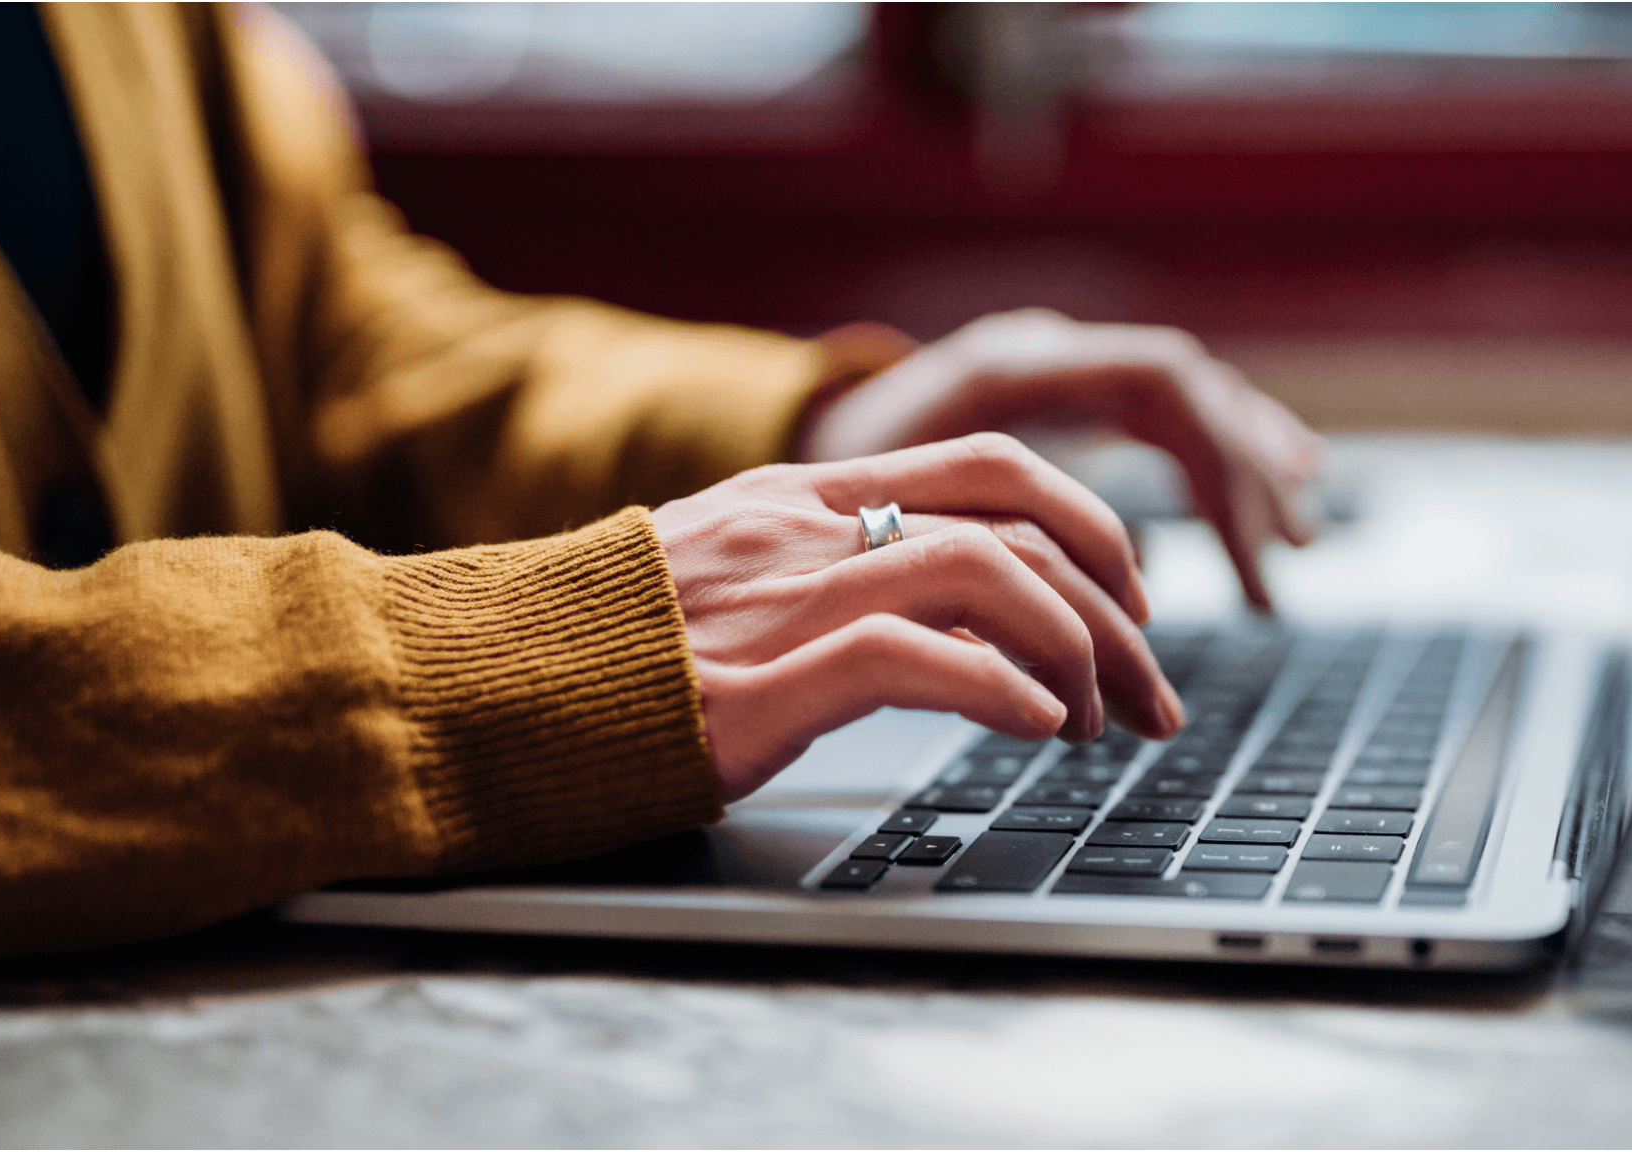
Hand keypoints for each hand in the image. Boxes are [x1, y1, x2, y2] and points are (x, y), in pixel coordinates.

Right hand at [651, 433, 1185, 799]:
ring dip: (1076, 652)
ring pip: (989, 575)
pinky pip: (915, 658)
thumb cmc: (604, 647)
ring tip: (1097, 722)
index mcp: (805, 496)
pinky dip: (1001, 690)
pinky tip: (1036, 729)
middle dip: (1117, 601)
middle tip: (1151, 686)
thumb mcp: (724, 574)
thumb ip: (823, 568)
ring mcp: (783, 597)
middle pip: (1019, 514)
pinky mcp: (756, 683)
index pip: (993, 466)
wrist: (480, 683)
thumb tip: (944, 614)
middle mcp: (807, 528)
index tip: (1127, 603)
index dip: (1090, 526)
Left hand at [803, 310, 1327, 611]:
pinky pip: (1157, 415)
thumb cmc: (814, 489)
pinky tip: (1264, 490)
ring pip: (1181, 399)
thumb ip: (969, 558)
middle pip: (1185, 392)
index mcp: (1007, 365)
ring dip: (1244, 465)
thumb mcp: (879, 519)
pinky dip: (1214, 455)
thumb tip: (1063, 645)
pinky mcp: (1050, 399)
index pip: (1159, 384)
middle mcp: (1041, 351)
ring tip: (1298, 537)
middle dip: (1245, 482)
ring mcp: (1049, 367)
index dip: (1216, 472)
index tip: (1243, 563)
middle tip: (1282, 569)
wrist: (771, 433)